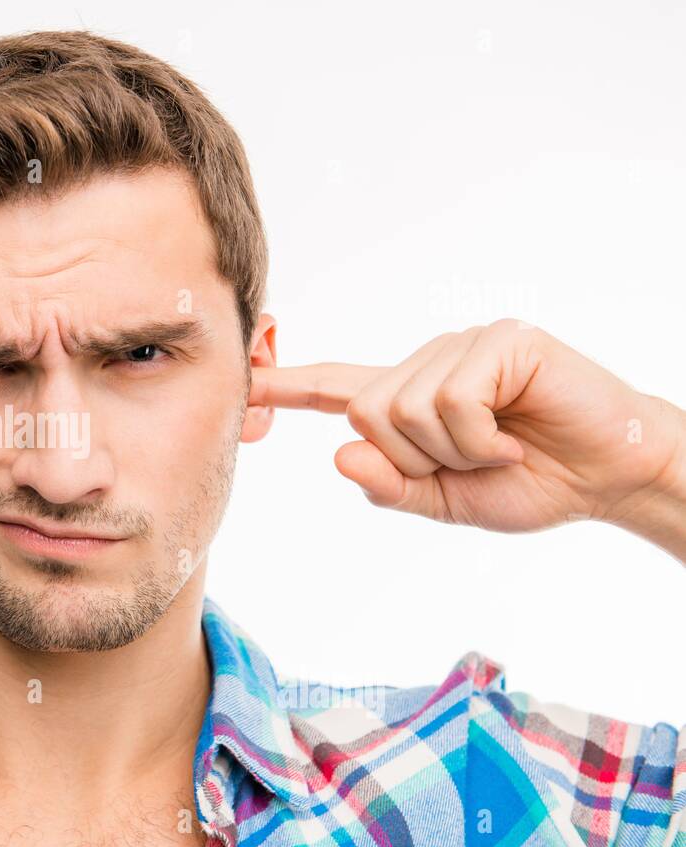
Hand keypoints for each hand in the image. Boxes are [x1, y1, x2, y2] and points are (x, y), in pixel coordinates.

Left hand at [249, 318, 685, 533]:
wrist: (609, 478)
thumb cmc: (530, 483)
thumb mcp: (446, 501)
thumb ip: (391, 485)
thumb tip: (339, 454)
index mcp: (408, 399)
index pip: (335, 389)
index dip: (286, 387)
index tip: (242, 382)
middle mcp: (427, 363)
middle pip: (366, 414)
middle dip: (417, 460)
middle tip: (473, 464)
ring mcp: (462, 346)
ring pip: (404, 408)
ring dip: (454, 451)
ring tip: (499, 448)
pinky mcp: (500, 341)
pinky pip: (451, 399)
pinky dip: (481, 437)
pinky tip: (515, 435)